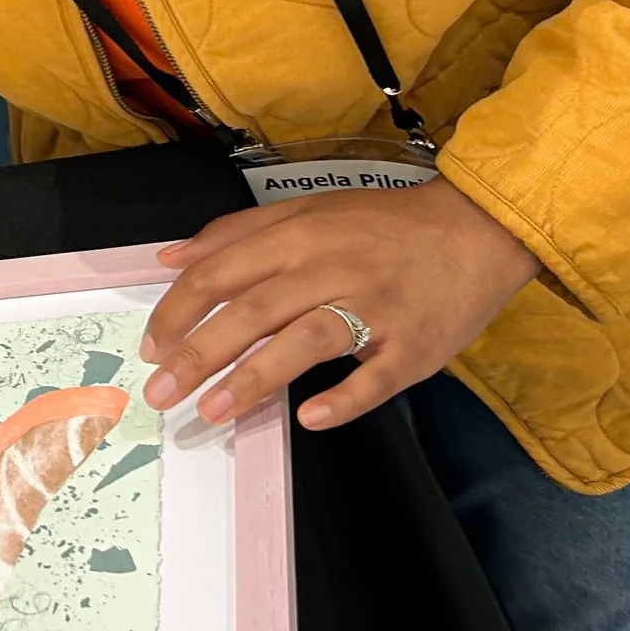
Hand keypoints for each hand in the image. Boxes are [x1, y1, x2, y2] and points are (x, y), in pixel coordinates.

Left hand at [138, 177, 538, 430]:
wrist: (478, 229)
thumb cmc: (383, 225)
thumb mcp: (307, 212)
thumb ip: (236, 233)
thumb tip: (170, 257)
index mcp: (300, 236)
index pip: (222, 273)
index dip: (179, 311)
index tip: (151, 348)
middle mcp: (332, 268)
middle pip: (253, 311)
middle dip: (198, 354)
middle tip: (160, 393)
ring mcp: (376, 308)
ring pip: (306, 340)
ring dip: (255, 378)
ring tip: (213, 411)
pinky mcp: (414, 345)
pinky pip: (376, 377)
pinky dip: (344, 399)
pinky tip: (310, 418)